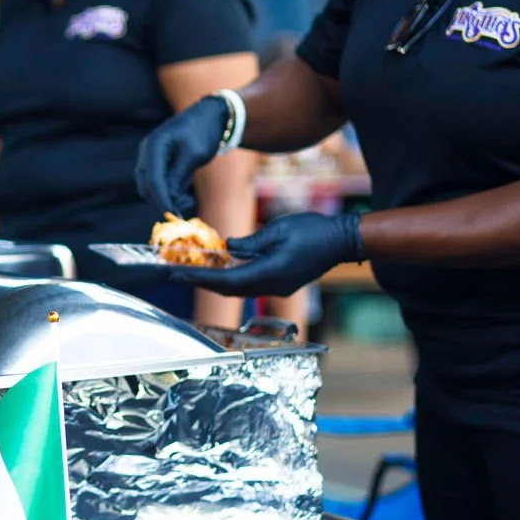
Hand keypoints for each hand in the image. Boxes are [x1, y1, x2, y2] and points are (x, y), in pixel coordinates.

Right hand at [135, 95, 229, 216]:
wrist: (210, 117)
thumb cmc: (203, 132)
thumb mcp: (193, 155)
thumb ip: (178, 177)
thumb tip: (169, 201)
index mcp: (154, 146)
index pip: (153, 179)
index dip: (162, 200)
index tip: (174, 215)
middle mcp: (147, 153)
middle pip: (147, 186)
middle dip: (164, 200)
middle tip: (187, 206)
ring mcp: (151, 158)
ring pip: (150, 188)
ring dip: (167, 198)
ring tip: (189, 200)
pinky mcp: (158, 164)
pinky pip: (158, 184)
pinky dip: (170, 193)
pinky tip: (186, 196)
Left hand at [172, 211, 363, 297]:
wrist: (342, 241)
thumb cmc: (313, 230)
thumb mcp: (278, 229)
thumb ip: (251, 241)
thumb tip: (228, 246)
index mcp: (270, 273)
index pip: (227, 280)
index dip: (200, 278)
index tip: (178, 274)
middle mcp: (271, 286)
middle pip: (229, 289)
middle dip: (202, 282)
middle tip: (177, 274)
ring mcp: (277, 287)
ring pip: (239, 289)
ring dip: (215, 282)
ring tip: (192, 273)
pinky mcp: (280, 284)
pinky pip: (249, 285)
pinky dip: (231, 279)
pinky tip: (220, 270)